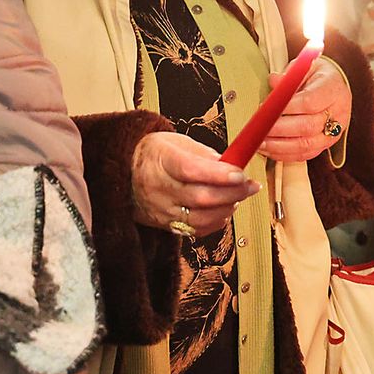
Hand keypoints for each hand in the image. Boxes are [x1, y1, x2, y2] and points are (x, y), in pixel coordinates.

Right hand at [130, 131, 258, 235]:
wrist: (123, 172)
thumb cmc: (153, 154)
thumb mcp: (178, 142)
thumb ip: (205, 155)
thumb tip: (231, 164)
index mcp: (161, 161)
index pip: (192, 170)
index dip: (219, 174)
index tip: (240, 173)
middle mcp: (159, 189)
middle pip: (200, 197)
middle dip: (232, 193)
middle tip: (250, 186)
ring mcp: (161, 210)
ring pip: (199, 218)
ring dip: (226, 209)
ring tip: (238, 197)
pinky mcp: (164, 224)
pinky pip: (194, 230)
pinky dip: (214, 223)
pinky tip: (224, 211)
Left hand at [255, 56, 353, 162]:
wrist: (335, 87)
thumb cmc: (319, 77)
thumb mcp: (305, 67)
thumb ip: (289, 76)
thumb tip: (274, 81)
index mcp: (333, 89)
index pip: (309, 102)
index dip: (286, 108)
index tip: (266, 109)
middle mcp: (338, 112)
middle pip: (307, 126)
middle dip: (279, 129)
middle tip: (259, 128)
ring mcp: (334, 131)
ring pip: (306, 144)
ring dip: (280, 146)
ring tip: (261, 142)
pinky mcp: (326, 144)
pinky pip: (305, 154)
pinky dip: (286, 154)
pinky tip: (271, 149)